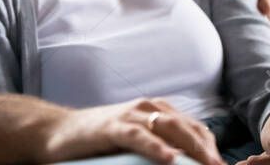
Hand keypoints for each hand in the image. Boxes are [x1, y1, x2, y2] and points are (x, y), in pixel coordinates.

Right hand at [40, 98, 225, 164]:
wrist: (57, 131)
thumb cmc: (99, 140)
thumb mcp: (136, 142)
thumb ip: (160, 147)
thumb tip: (183, 162)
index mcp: (158, 112)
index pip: (196, 129)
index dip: (212, 149)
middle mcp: (148, 108)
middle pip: (189, 128)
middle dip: (209, 151)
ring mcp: (129, 115)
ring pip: (169, 128)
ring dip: (192, 148)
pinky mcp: (111, 126)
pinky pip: (137, 136)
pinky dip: (155, 146)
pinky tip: (169, 158)